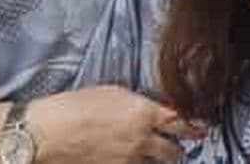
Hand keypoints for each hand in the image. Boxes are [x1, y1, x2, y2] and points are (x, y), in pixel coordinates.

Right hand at [28, 85, 203, 163]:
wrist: (48, 133)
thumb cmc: (75, 106)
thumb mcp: (112, 93)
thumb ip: (137, 103)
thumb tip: (149, 110)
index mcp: (144, 114)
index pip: (180, 122)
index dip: (194, 126)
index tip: (202, 129)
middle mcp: (141, 141)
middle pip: (173, 153)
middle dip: (178, 151)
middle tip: (179, 148)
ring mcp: (128, 163)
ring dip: (158, 162)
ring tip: (158, 157)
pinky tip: (131, 160)